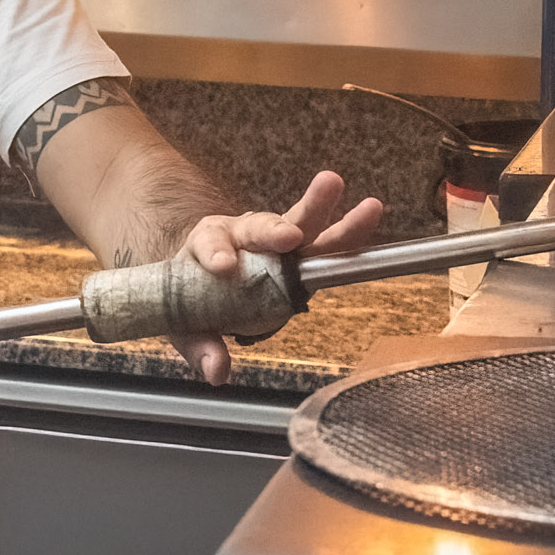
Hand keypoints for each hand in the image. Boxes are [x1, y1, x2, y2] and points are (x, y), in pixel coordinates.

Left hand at [166, 170, 383, 385]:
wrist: (208, 275)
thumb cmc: (194, 295)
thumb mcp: (185, 321)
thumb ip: (199, 343)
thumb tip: (217, 371)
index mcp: (207, 245)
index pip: (208, 243)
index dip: (216, 252)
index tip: (222, 265)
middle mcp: (242, 236)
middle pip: (258, 227)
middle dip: (274, 230)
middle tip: (287, 235)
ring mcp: (273, 241)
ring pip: (298, 224)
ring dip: (318, 206)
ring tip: (333, 183)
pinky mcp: (301, 252)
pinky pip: (324, 242)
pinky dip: (347, 233)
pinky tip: (369, 215)